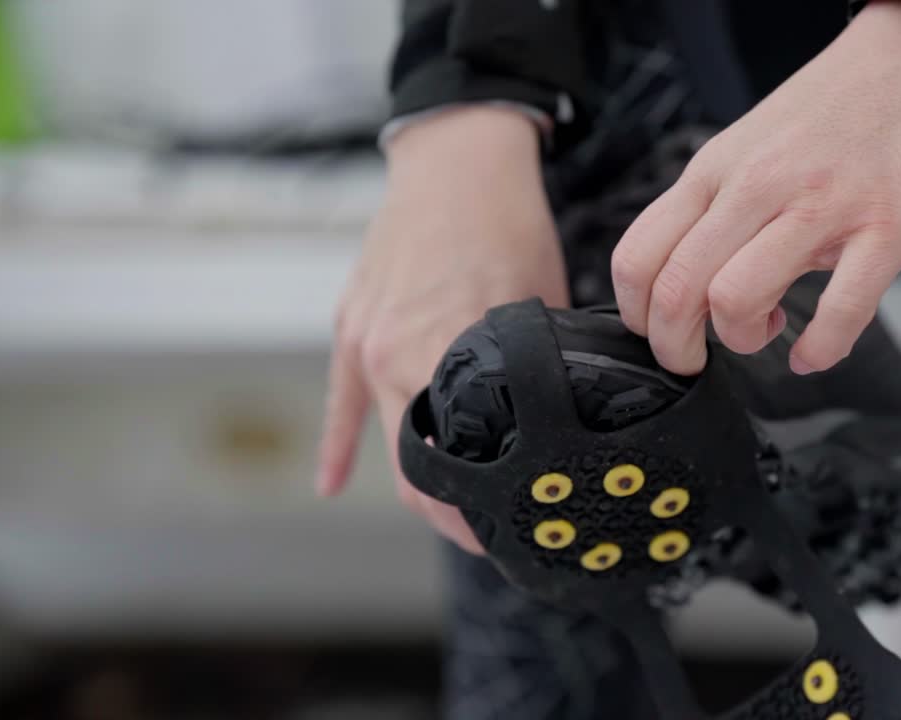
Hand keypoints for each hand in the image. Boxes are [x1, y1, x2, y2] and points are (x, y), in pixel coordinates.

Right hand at [317, 106, 568, 553]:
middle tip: (489, 535)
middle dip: (450, 509)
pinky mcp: (351, 325)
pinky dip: (338, 445)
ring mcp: (364, 342)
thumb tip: (569, 415)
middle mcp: (391, 355)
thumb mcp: (538, 301)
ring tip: (449, 511)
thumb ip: (537, 366)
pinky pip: (342, 401)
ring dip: (413, 478)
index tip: (507, 535)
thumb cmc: (505, 222)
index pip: (450, 463)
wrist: (455, 159)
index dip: (477, 510)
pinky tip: (332, 484)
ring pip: (382, 437)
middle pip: (411, 464)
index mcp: (441, 353)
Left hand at [611, 0, 900, 374]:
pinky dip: (821, 349)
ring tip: (766, 329)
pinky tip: (817, 353)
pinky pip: (840, 311)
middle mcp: (757, 187)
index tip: (657, 334)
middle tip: (698, 358)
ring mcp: (822, 208)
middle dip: (676, 347)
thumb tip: (684, 279)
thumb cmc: (835, 110)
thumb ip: (714, 207)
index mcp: (716, 172)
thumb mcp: (747, 147)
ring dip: (742, 340)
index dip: (637, 315)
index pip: (640, 256)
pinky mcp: (886, 228)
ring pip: (737, 299)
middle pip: (677, 290)